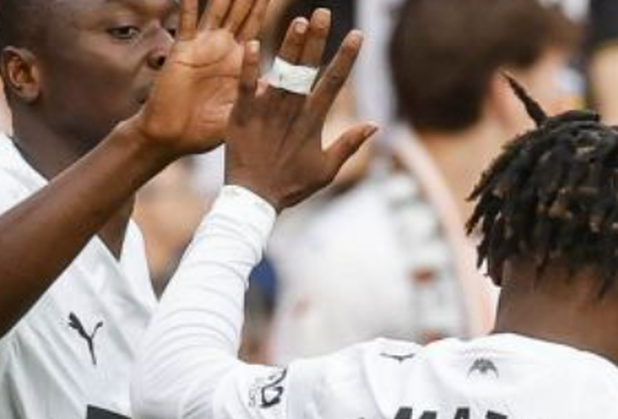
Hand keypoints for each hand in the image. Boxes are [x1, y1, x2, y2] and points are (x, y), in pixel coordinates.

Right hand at [133, 0, 273, 156]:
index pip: (256, 24)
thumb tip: (292, 86)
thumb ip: (261, 93)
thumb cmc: (207, 129)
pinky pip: (187, 21)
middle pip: (239, 10)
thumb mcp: (243, 110)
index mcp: (238, 60)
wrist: (174, 137)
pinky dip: (191, 3)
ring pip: (218, 9)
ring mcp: (202, 46)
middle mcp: (221, 47)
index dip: (265, 5)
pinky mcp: (183, 50)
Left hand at [224, 10, 375, 209]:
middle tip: (323, 13)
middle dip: (317, 39)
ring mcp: (267, 111)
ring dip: (290, 46)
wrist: (254, 200)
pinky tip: (250, 44)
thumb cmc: (291, 185)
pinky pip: (246, 86)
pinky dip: (248, 66)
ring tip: (299, 21)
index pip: (335, 82)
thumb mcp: (326, 170)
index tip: (357, 34)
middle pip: (307, 69)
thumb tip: (375, 124)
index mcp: (313, 120)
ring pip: (280, 72)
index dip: (346, 57)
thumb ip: (349, 144)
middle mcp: (292, 110)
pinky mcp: (242, 115)